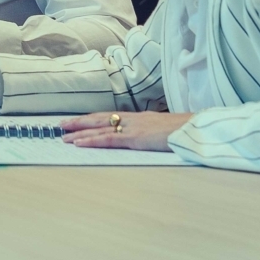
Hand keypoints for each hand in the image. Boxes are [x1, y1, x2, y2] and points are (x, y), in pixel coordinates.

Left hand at [61, 110, 190, 151]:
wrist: (197, 129)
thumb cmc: (186, 131)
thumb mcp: (165, 130)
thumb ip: (153, 133)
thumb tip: (147, 138)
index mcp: (140, 118)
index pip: (111, 116)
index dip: (93, 119)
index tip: (78, 120)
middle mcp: (133, 119)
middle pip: (100, 119)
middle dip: (79, 122)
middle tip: (61, 125)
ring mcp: (133, 128)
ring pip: (99, 128)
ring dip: (79, 132)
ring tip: (63, 135)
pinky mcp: (135, 138)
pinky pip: (109, 139)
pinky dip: (92, 141)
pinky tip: (79, 143)